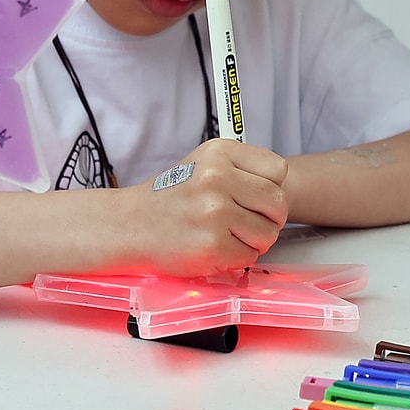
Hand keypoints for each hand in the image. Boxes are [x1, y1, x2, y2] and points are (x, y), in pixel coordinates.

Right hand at [125, 139, 288, 276]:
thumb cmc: (170, 197)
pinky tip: (215, 247)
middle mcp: (218, 178)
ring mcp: (215, 212)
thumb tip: (279, 190)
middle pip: (279, 203)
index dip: (272, 188)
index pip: (279, 170)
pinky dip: (237, 257)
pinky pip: (249, 255)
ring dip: (254, 241)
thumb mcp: (203, 163)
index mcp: (220, 152)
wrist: (129, 225)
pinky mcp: (212, 244)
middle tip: (250, 223)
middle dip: (270, 219)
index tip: (257, 198)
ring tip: (228, 235)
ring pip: (268, 233)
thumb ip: (241, 169)